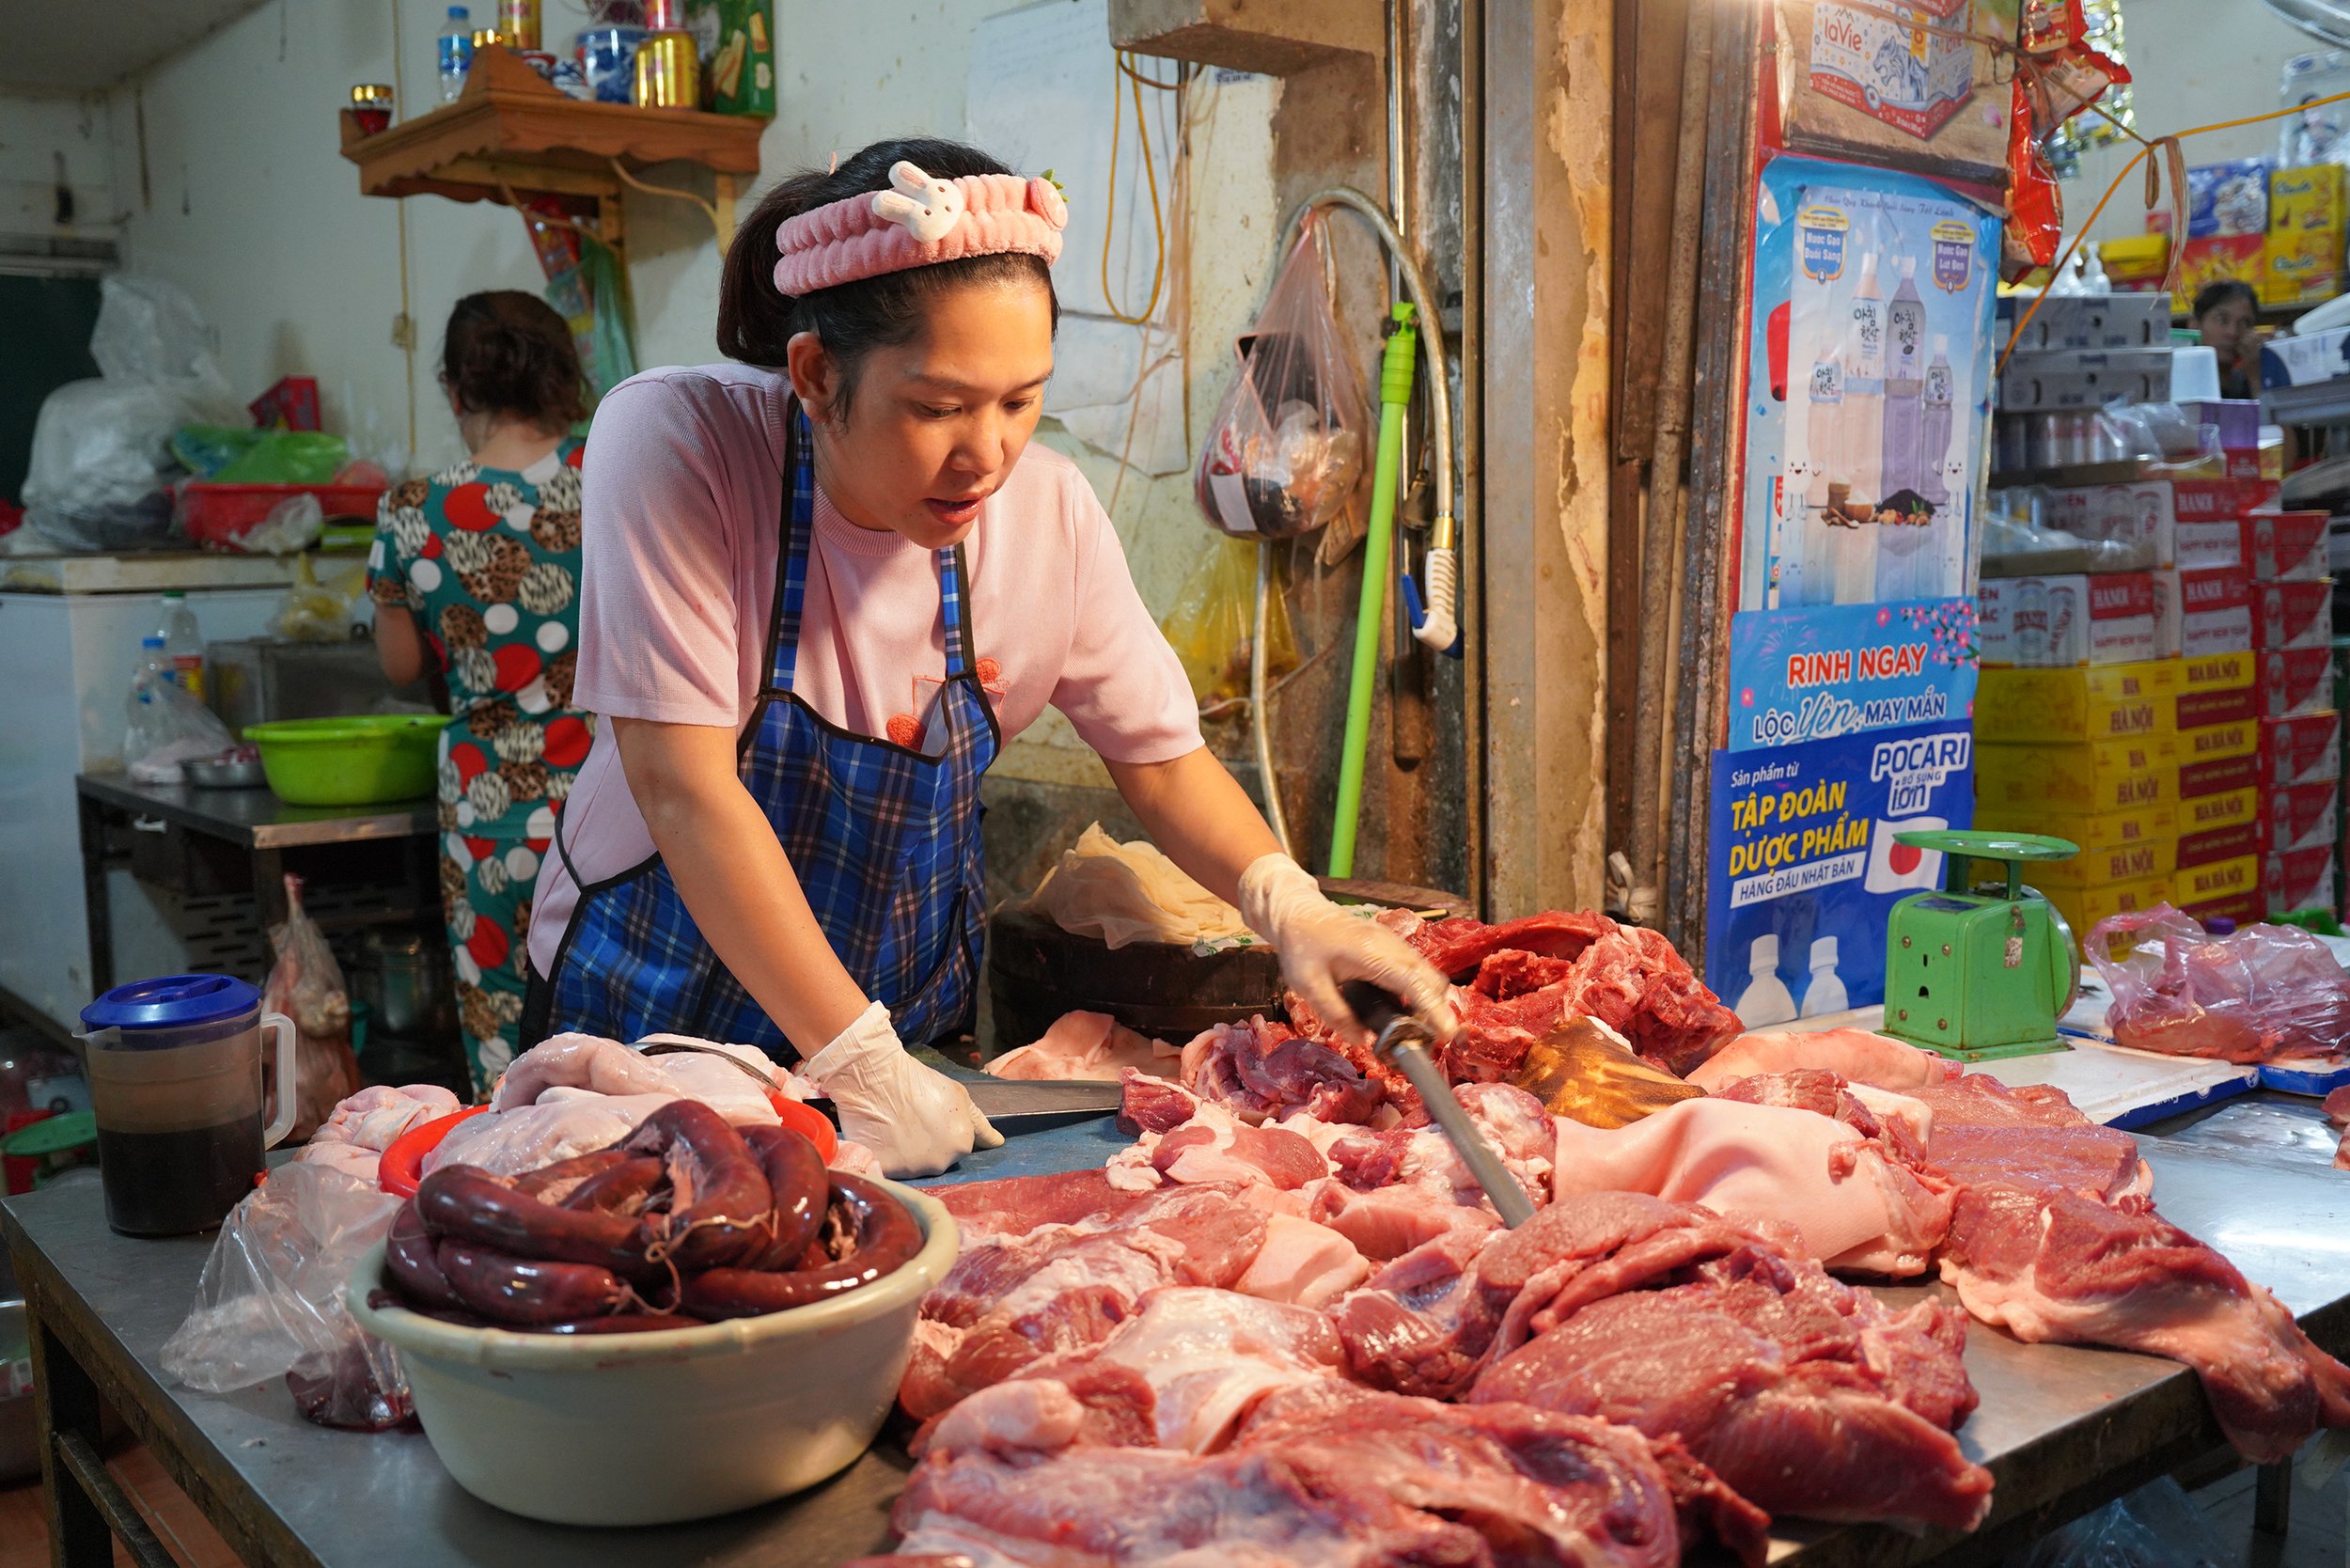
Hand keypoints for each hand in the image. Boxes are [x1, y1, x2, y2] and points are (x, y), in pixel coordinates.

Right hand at [801, 1002, 1002, 1177]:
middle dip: (927, 1145)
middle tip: (912, 1122)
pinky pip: (891, 1171)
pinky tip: (883, 1138)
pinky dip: (887, 1158)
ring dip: (907, 1152)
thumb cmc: (919, 1082)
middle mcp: (941, 1163)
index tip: (930, 1120)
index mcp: (962, 1144)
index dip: (942, 1131)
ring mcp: (914, 1170)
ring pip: (914, 1167)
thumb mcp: (959, 1096)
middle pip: (937, 1159)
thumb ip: (979, 1124)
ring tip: (895, 1127)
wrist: (877, 1078)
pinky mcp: (888, 1171)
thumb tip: (997, 1143)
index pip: (957, 1147)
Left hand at [1236, 854, 1454, 1047]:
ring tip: (1408, 1029)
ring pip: (1427, 975)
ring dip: (1427, 1002)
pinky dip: (1417, 992)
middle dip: (1436, 1010)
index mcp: (1373, 954)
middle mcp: (1392, 947)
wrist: (1300, 913)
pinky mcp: (1392, 947)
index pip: (1415, 983)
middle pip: (1431, 980)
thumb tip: (1362, 1041)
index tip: (1448, 1034)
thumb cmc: (1302, 946)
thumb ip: (1336, 1014)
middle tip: (1421, 1040)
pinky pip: (1415, 971)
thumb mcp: (1308, 985)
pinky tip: (1398, 1009)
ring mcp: (1395, 944)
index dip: (1434, 1009)